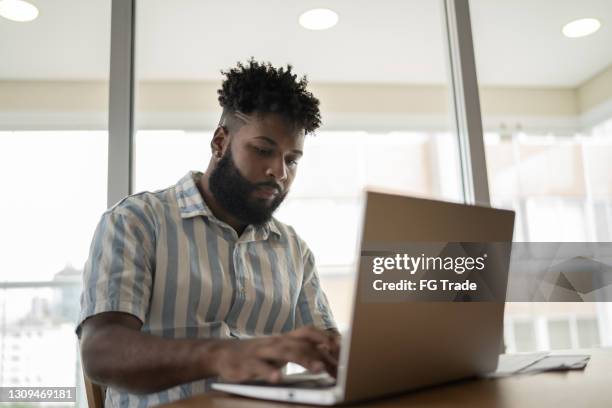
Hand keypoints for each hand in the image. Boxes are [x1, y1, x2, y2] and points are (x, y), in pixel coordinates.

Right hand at [209, 326, 338, 382]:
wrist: (223, 354)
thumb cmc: (258, 354)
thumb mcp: (279, 351)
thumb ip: (300, 352)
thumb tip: (326, 358)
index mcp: (285, 339)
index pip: (308, 334)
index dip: (325, 339)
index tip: (342, 348)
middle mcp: (276, 342)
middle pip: (301, 343)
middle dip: (320, 352)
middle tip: (336, 364)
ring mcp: (262, 351)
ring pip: (284, 352)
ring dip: (302, 359)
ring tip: (317, 368)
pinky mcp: (247, 363)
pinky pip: (259, 367)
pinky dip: (268, 371)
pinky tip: (277, 378)